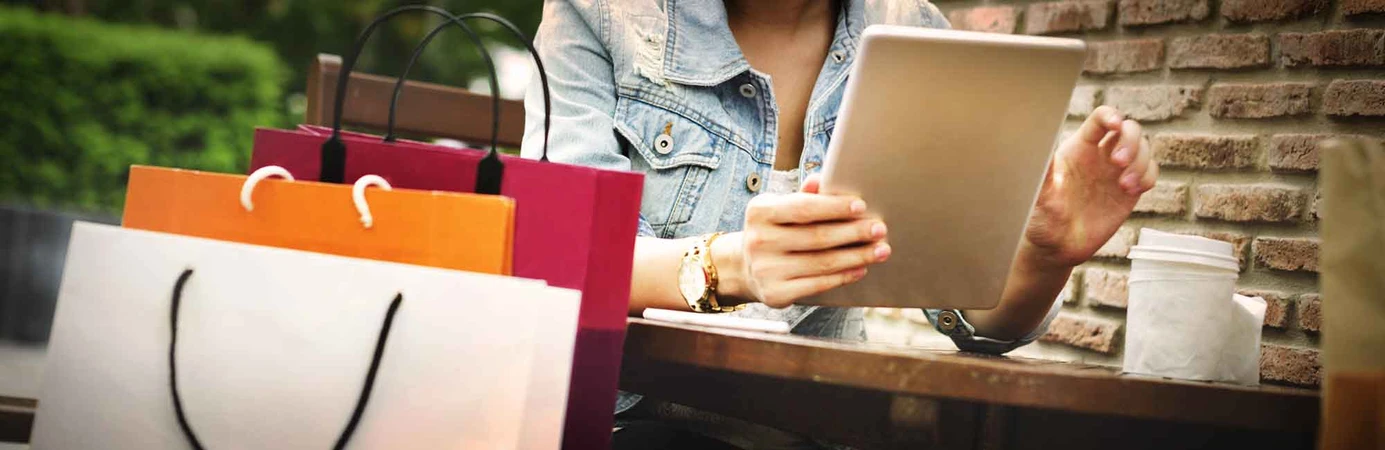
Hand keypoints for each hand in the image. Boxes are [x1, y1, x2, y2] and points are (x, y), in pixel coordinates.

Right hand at [716, 175, 889, 307]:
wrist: (745, 267)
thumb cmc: (773, 231)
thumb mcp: (780, 208)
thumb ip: (803, 196)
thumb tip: (822, 179)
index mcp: (759, 211)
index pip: (803, 208)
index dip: (834, 207)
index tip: (862, 206)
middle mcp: (758, 240)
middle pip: (817, 236)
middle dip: (854, 232)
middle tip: (880, 229)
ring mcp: (765, 269)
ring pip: (822, 262)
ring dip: (856, 256)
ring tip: (880, 250)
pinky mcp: (775, 293)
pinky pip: (817, 284)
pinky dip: (843, 276)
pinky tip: (860, 268)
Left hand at [1024, 106, 1157, 269]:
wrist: (1057, 247)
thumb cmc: (1042, 218)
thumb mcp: (1039, 196)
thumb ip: (1044, 175)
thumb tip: (1039, 151)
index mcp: (1078, 149)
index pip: (1099, 120)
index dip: (1110, 116)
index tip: (1115, 125)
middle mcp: (1099, 156)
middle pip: (1128, 129)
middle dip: (1130, 141)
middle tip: (1118, 163)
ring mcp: (1116, 172)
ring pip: (1143, 149)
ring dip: (1140, 162)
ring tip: (1125, 185)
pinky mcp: (1129, 190)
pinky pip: (1150, 172)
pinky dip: (1147, 177)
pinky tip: (1132, 191)